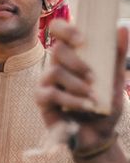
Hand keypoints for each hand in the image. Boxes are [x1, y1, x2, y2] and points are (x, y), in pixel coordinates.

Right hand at [37, 21, 127, 148]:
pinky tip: (86, 106)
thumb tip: (121, 28)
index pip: (59, 31)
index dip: (66, 29)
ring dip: (77, 85)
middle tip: (93, 77)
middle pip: (57, 49)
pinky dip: (72, 100)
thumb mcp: (115, 79)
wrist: (99, 134)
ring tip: (93, 97)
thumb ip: (117, 55)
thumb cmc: (104, 104)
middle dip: (77, 62)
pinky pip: (52, 94)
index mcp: (72, 55)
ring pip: (55, 72)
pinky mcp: (42, 99)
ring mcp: (47, 82)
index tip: (83, 40)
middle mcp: (57, 65)